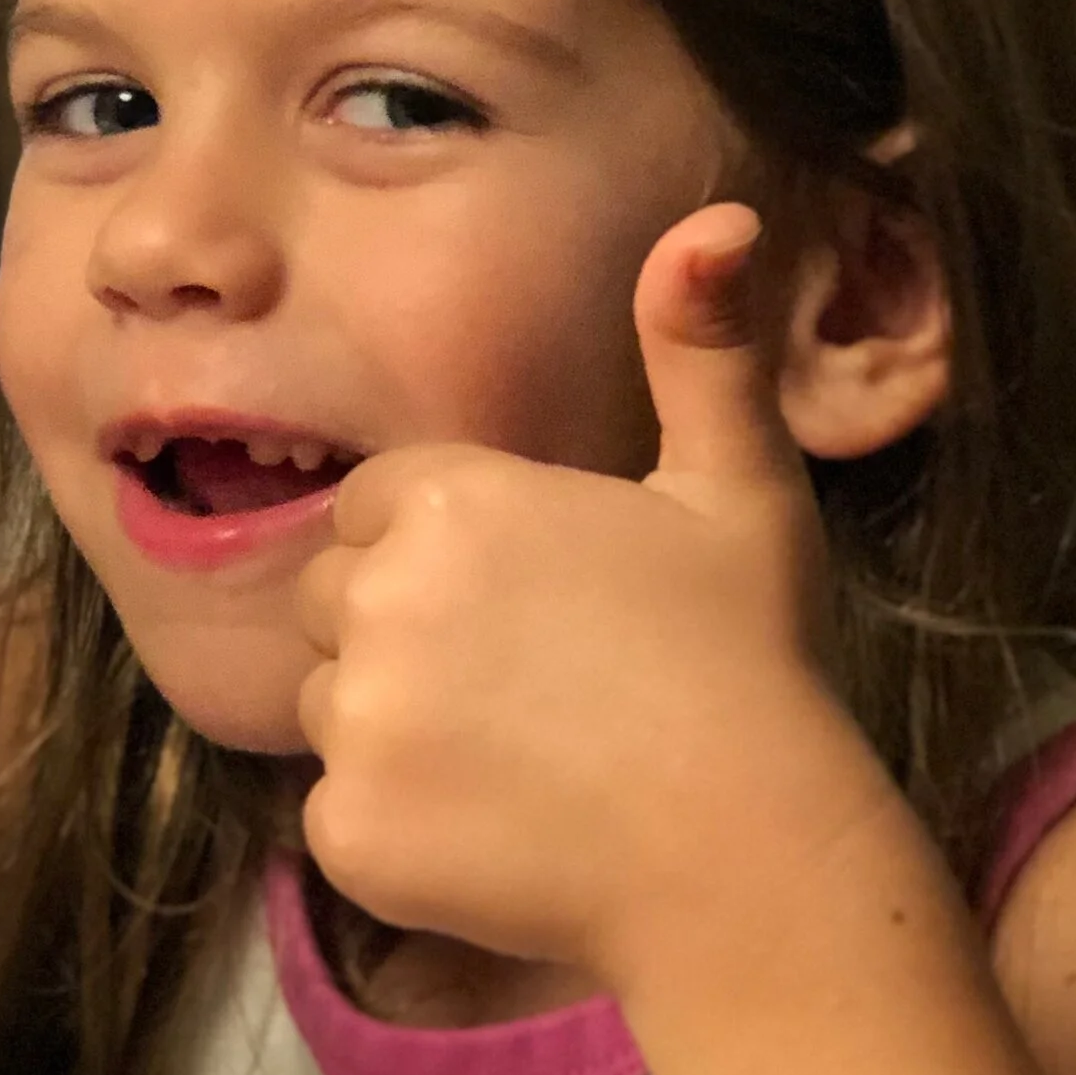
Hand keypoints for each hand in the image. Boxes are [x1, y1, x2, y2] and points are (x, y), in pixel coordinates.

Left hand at [292, 205, 887, 986]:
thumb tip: (720, 217)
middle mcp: (377, 598)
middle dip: (402, 632)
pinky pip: (337, 812)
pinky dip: (399, 826)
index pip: (373, 506)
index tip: (535, 603)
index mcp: (447, 501)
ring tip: (521, 757)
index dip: (446, 552)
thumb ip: (701, 348)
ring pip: (327, 705)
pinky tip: (500, 829)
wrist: (746, 856)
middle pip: (335, 599)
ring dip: (394, 727)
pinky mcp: (347, 829)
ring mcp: (354, 722)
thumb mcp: (739, 488)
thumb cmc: (748, 663)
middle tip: (529, 684)